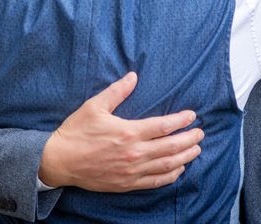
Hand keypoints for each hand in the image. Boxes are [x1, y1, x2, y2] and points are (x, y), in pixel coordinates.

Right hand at [38, 72, 202, 191]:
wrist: (60, 160)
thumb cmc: (76, 131)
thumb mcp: (94, 106)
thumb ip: (116, 91)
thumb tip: (133, 76)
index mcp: (128, 132)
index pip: (163, 126)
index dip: (181, 120)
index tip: (191, 115)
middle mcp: (134, 153)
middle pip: (171, 147)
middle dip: (190, 139)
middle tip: (200, 133)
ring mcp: (131, 171)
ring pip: (167, 165)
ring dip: (185, 157)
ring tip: (196, 149)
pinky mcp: (126, 183)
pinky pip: (155, 181)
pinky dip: (170, 175)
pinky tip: (178, 169)